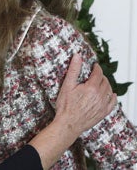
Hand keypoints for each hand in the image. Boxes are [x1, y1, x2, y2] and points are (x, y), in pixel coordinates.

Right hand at [28, 54, 115, 168]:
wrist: (68, 123)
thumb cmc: (66, 105)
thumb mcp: (67, 85)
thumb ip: (74, 70)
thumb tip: (77, 56)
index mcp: (91, 87)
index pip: (98, 73)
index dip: (97, 68)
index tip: (95, 66)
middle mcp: (99, 96)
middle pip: (105, 81)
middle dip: (101, 76)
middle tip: (96, 73)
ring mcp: (102, 105)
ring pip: (109, 91)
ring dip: (106, 84)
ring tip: (102, 82)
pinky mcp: (103, 113)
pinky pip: (112, 103)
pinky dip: (113, 97)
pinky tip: (111, 95)